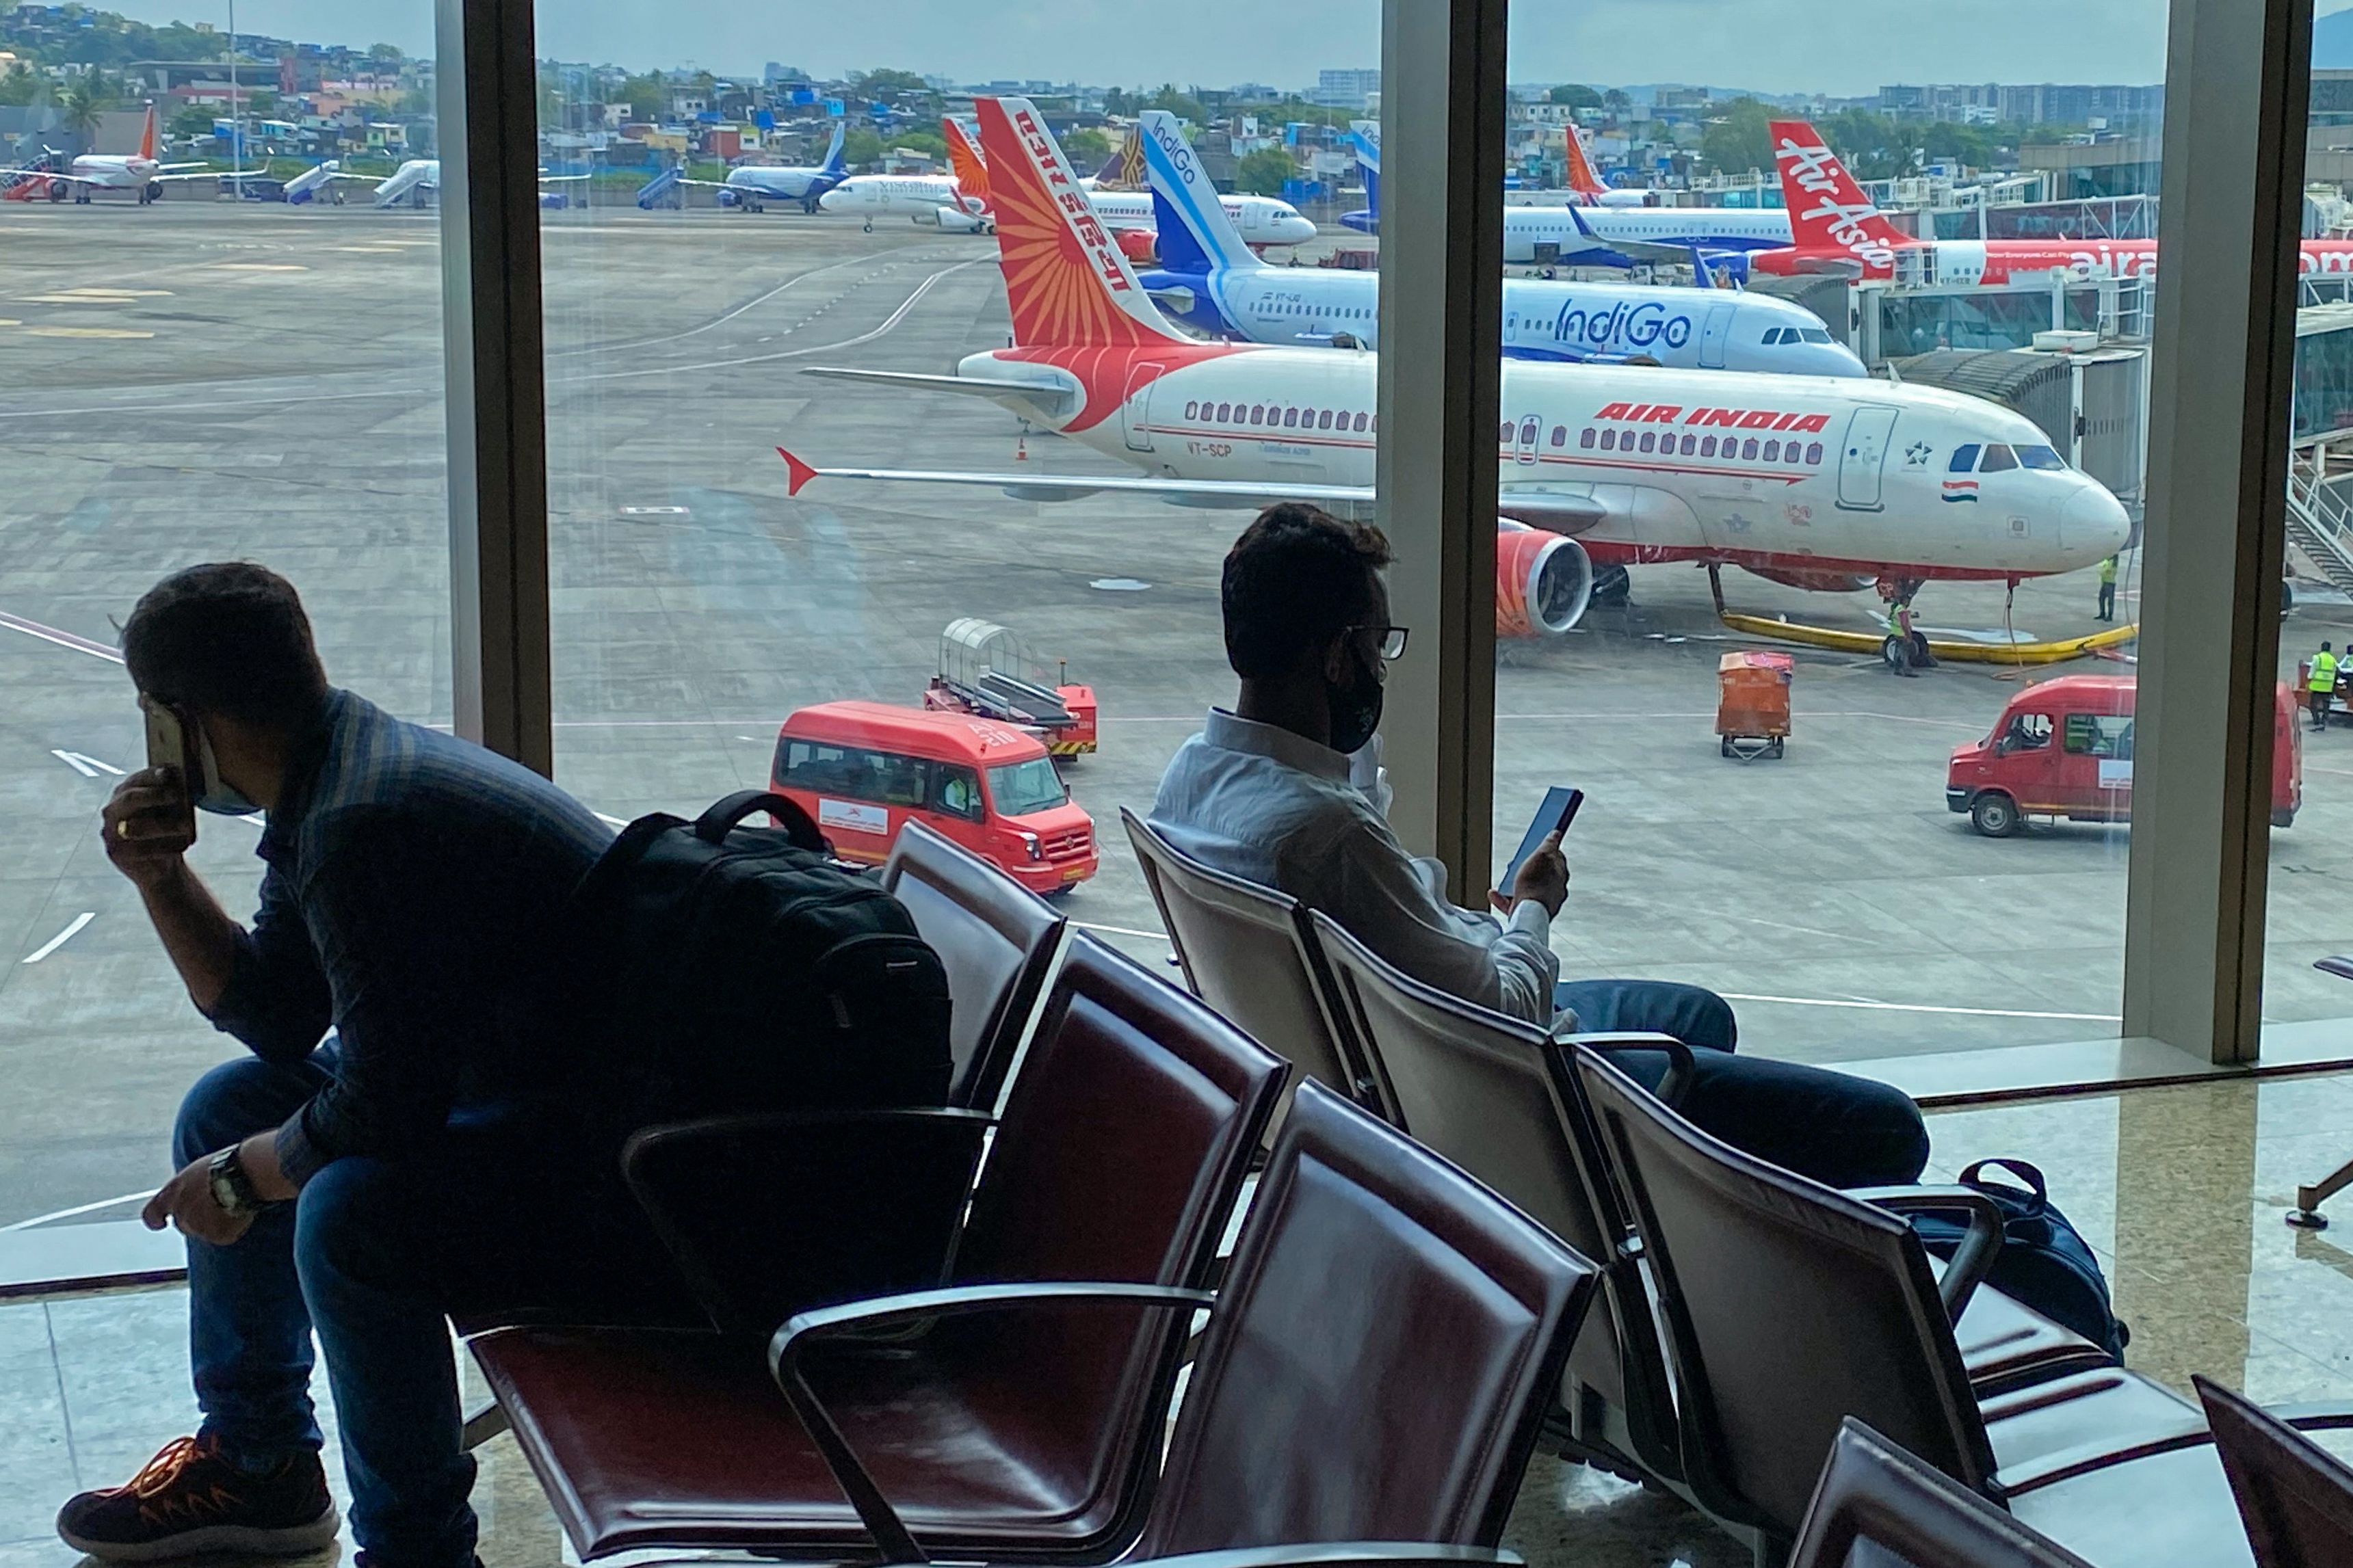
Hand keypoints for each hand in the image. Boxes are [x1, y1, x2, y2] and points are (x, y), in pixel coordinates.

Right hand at [101, 769, 195, 889]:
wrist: (160, 866)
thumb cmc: (167, 830)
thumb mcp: (169, 811)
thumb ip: (170, 794)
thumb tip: (180, 778)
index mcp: (125, 793)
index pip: (136, 780)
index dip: (151, 775)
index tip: (167, 772)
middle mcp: (113, 811)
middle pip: (130, 799)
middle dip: (153, 795)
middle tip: (176, 795)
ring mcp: (111, 833)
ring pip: (135, 826)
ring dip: (164, 825)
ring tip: (186, 826)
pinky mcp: (117, 854)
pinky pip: (141, 850)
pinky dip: (165, 847)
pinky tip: (182, 845)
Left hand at [142, 1153, 255, 1246]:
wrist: (245, 1174)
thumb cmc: (223, 1166)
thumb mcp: (195, 1172)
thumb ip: (184, 1189)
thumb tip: (187, 1196)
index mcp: (172, 1194)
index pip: (151, 1214)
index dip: (155, 1220)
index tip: (159, 1223)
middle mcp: (181, 1213)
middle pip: (182, 1223)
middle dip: (194, 1217)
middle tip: (214, 1204)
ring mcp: (199, 1227)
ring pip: (203, 1230)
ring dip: (213, 1222)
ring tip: (231, 1204)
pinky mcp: (218, 1235)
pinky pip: (223, 1235)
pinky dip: (230, 1227)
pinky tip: (239, 1212)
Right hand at [1493, 831, 1568, 917]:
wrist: (1528, 914)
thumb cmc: (1535, 885)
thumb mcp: (1541, 856)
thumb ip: (1549, 844)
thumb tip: (1556, 834)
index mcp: (1561, 875)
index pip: (1557, 858)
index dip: (1547, 850)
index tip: (1538, 845)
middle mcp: (1555, 891)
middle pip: (1541, 875)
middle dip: (1530, 868)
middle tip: (1519, 863)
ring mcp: (1542, 903)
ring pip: (1528, 889)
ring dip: (1516, 883)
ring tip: (1505, 880)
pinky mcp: (1528, 913)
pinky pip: (1514, 904)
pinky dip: (1504, 898)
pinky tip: (1494, 893)